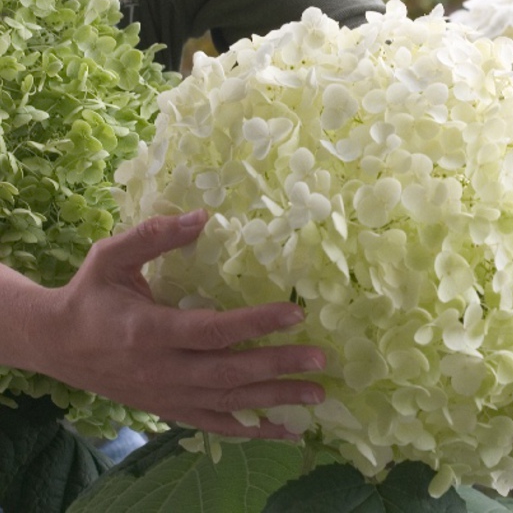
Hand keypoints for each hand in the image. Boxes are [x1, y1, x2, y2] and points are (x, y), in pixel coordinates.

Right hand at [24, 210, 325, 438]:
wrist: (56, 344)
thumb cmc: (90, 296)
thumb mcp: (111, 258)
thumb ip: (155, 236)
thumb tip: (202, 216)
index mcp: (149, 330)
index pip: (212, 330)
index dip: (256, 322)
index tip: (296, 313)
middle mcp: (162, 370)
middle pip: (229, 371)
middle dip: (278, 366)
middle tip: (321, 359)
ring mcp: (167, 395)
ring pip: (229, 402)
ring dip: (275, 400)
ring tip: (317, 395)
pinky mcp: (169, 409)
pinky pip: (215, 425)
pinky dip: (251, 431)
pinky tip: (284, 431)